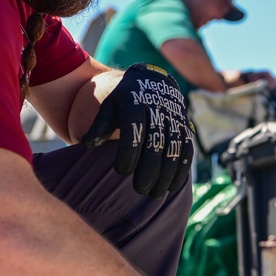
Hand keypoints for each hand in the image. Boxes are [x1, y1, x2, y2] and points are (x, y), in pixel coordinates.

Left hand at [81, 63, 193, 197]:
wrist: (152, 82)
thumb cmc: (125, 100)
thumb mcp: (110, 105)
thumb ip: (100, 124)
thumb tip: (89, 144)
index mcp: (136, 101)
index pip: (134, 129)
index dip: (129, 152)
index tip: (121, 172)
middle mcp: (158, 108)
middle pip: (156, 142)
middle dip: (149, 168)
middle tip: (140, 189)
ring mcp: (174, 118)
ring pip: (174, 148)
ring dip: (167, 173)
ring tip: (155, 193)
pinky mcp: (185, 127)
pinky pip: (187, 149)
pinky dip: (181, 169)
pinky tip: (173, 186)